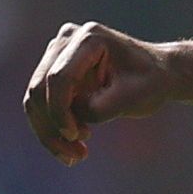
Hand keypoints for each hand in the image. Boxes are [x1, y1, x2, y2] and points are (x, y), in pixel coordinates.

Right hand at [23, 20, 174, 163]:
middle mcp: (67, 39)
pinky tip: (72, 147)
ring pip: (35, 100)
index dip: (60, 111)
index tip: (76, 138)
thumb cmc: (151, 82)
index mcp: (90, 38)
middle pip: (40, 89)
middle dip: (53, 127)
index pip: (60, 78)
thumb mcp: (134, 98)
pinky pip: (41, 104)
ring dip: (49, 132)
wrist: (157, 73)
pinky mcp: (54, 69)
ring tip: (75, 155)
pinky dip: (51, 129)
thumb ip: (101, 107)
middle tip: (76, 154)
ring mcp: (57, 53)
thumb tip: (71, 118)